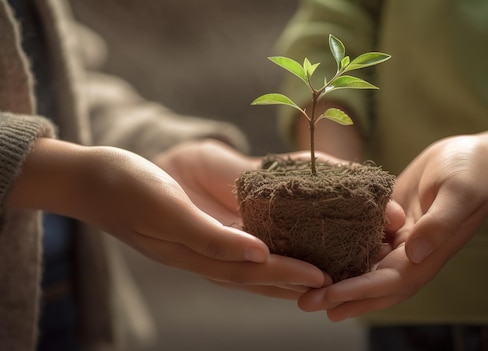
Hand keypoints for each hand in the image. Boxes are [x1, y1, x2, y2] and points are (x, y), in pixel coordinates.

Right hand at [9, 138, 326, 297]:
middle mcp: (200, 255)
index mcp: (195, 255)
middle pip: (254, 275)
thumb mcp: (168, 210)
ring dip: (280, 270)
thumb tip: (258, 256)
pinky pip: (235, 243)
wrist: (90, 177)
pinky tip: (275, 243)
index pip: (251, 271)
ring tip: (313, 272)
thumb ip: (211, 237)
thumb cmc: (125, 189)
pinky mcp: (194, 228)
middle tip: (331, 281)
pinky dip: (261, 248)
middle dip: (292, 279)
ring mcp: (196, 243)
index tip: (324, 276)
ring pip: (247, 264)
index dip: (288, 274)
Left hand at [297, 116, 487, 319]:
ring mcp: (400, 241)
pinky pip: (363, 244)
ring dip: (338, 281)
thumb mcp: (459, 192)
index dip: (359, 291)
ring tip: (304, 290)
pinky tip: (316, 257)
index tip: (328, 297)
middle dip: (340, 297)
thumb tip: (415, 254)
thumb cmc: (471, 170)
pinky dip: (343, 254)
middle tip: (305, 303)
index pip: (390, 282)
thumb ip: (439, 223)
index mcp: (430, 253)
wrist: (471, 152)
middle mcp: (412, 254)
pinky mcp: (390, 224)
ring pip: (365, 269)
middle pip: (373, 285)